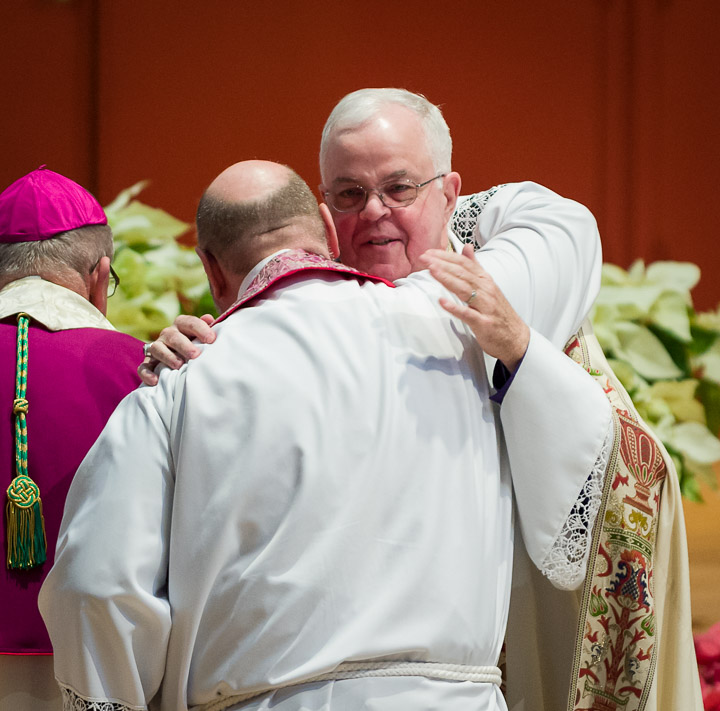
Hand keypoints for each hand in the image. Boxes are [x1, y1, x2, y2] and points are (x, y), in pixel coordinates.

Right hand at [137, 314, 215, 385]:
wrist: (183, 359)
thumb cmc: (198, 345)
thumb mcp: (204, 336)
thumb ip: (207, 327)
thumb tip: (208, 318)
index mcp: (182, 325)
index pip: (189, 322)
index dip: (200, 329)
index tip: (211, 339)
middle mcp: (168, 334)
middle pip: (173, 336)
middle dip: (184, 345)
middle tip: (195, 355)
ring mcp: (157, 347)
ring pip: (157, 348)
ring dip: (167, 356)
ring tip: (178, 365)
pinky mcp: (149, 363)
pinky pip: (144, 367)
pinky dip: (147, 373)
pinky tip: (156, 380)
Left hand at [420, 244, 529, 371]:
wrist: (516, 337)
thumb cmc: (499, 312)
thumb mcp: (488, 286)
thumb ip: (476, 267)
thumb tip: (467, 248)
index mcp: (485, 280)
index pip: (464, 263)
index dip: (446, 256)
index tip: (429, 253)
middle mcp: (486, 290)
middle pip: (462, 273)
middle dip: (442, 264)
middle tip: (424, 258)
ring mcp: (485, 306)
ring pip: (464, 289)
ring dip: (446, 278)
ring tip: (431, 270)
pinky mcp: (483, 323)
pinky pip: (468, 314)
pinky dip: (455, 307)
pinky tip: (442, 301)